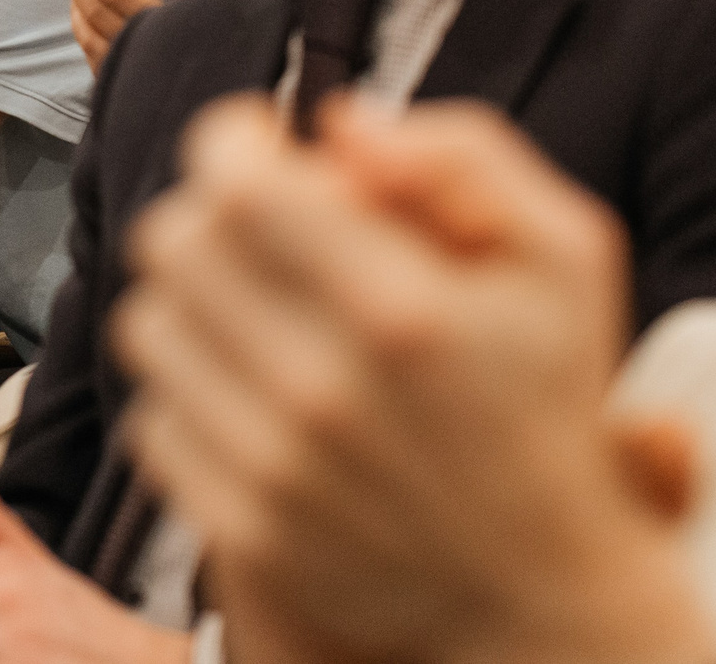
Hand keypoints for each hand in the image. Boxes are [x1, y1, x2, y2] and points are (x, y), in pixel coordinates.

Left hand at [59, 0, 225, 73]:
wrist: (242, 97)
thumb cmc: (239, 36)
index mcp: (168, 23)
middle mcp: (147, 50)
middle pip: (96, 10)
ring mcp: (136, 72)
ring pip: (91, 37)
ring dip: (76, 4)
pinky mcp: (131, 88)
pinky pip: (96, 58)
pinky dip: (84, 33)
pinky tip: (80, 15)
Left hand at [110, 99, 715, 663]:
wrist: (547, 591)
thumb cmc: (552, 397)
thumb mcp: (566, 252)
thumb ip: (463, 155)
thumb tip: (340, 123)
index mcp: (402, 311)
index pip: (236, 185)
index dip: (234, 143)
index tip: (264, 148)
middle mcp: (324, 392)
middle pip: (174, 241)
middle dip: (214, 211)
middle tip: (267, 226)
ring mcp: (275, 472)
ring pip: (149, 323)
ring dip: (194, 297)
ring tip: (260, 305)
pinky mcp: (242, 531)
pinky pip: (153, 418)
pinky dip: (194, 389)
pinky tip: (257, 387)